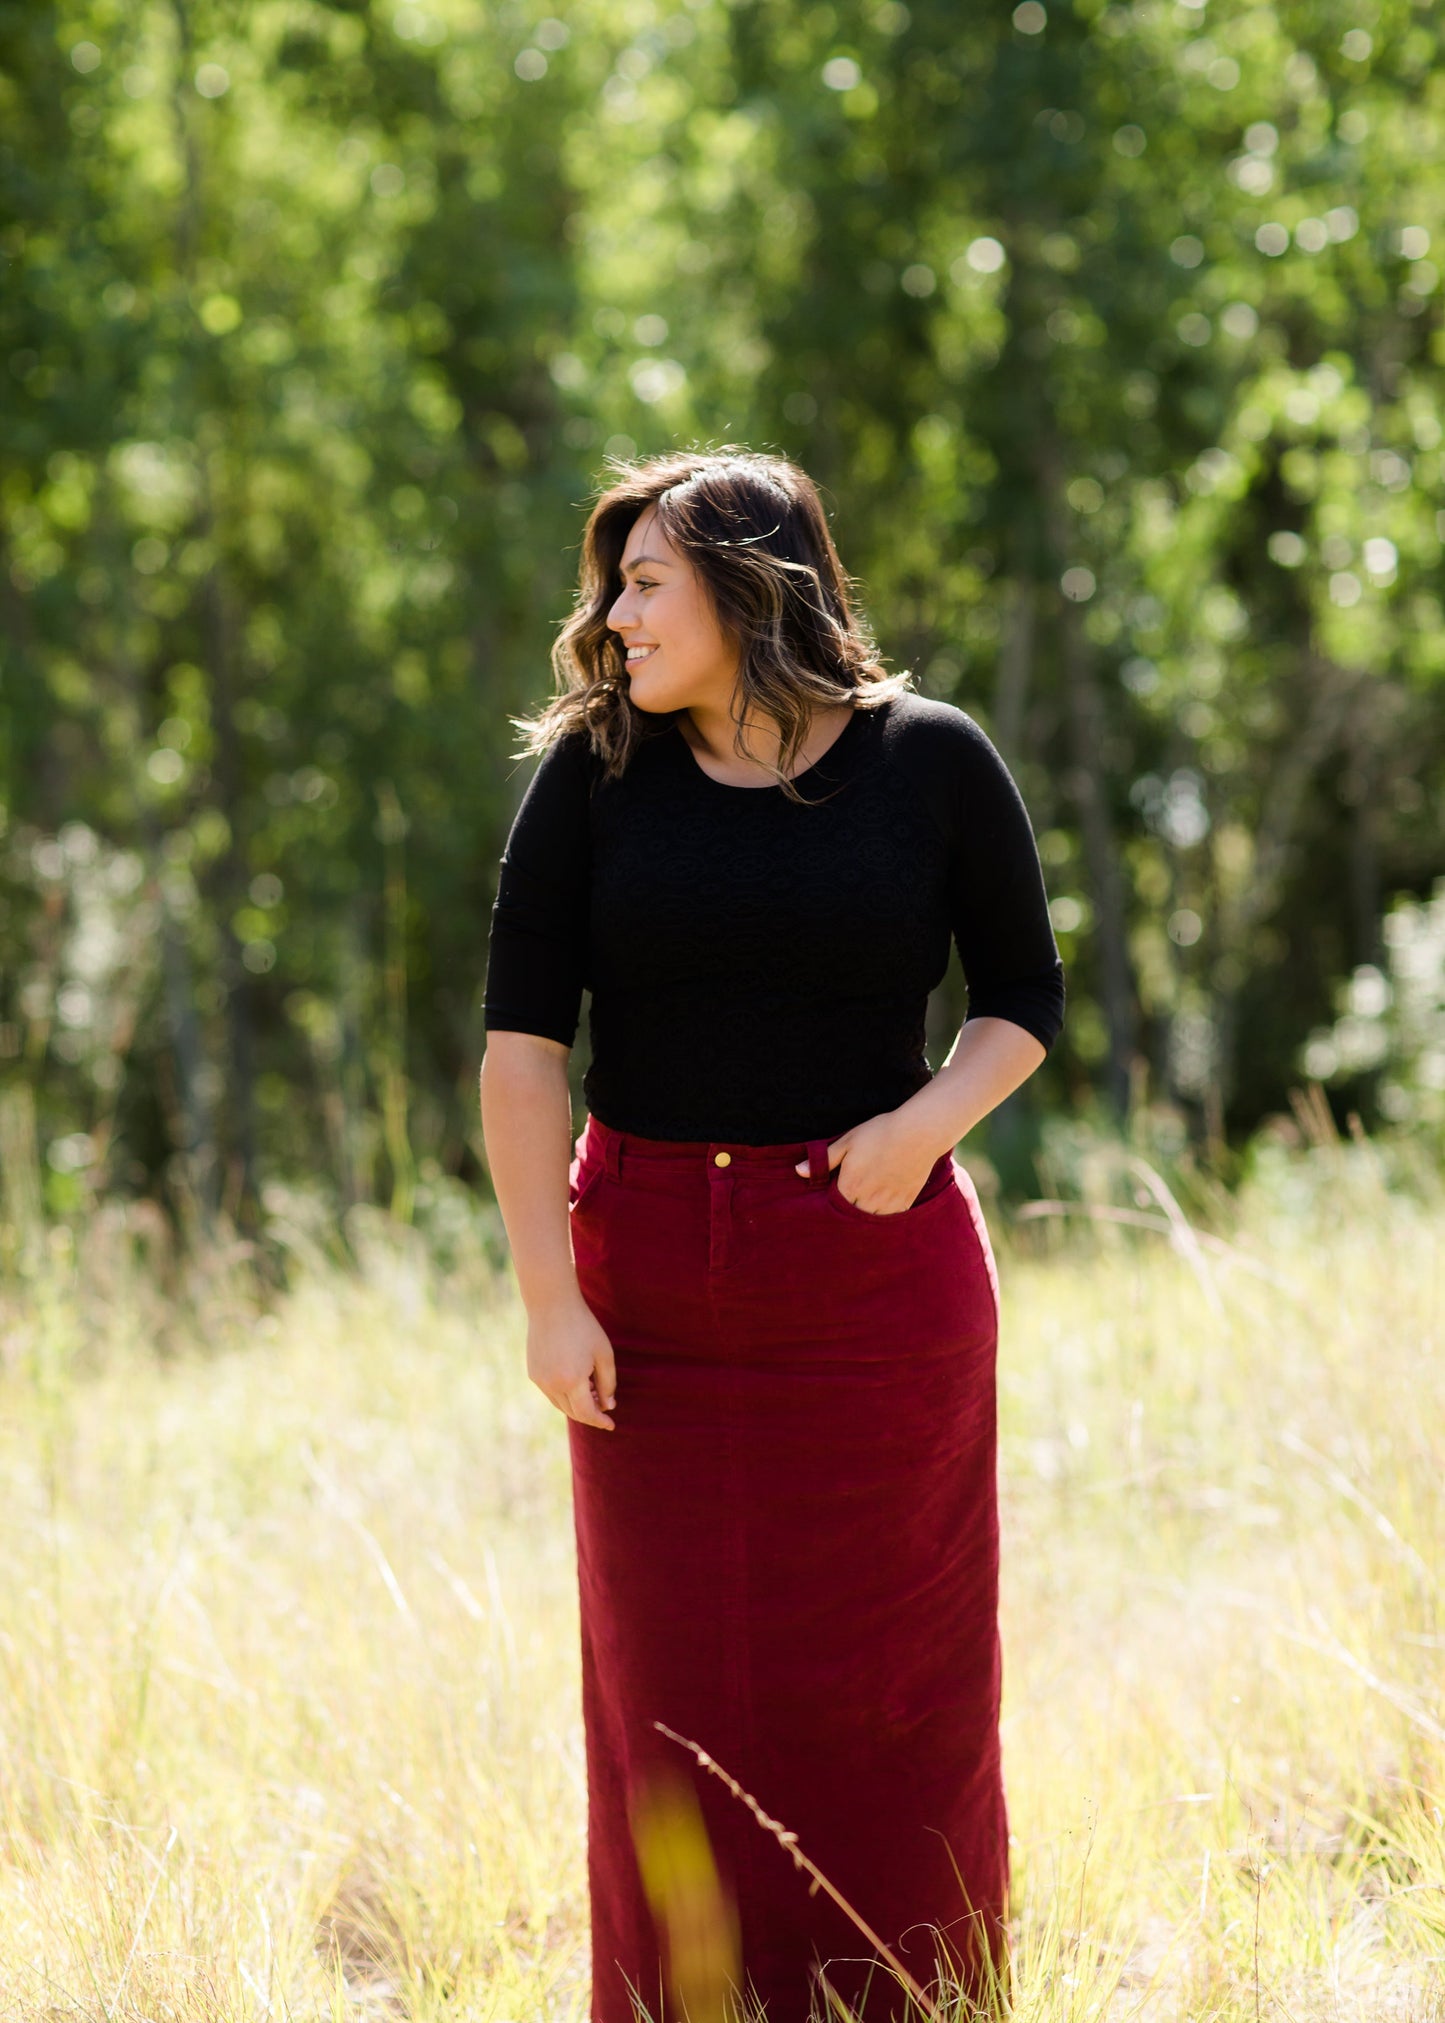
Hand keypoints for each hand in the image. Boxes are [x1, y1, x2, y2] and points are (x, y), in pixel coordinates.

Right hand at [526, 1298, 617, 1430]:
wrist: (551, 1305)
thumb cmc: (583, 1327)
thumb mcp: (603, 1354)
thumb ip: (608, 1383)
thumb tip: (607, 1405)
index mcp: (572, 1380)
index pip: (587, 1413)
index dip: (600, 1421)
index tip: (611, 1425)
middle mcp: (552, 1385)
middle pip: (573, 1412)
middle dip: (590, 1413)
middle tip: (604, 1405)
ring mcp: (540, 1380)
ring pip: (561, 1404)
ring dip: (577, 1405)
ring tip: (591, 1391)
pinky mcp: (533, 1373)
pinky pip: (551, 1392)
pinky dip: (565, 1394)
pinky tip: (576, 1381)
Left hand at [794, 1109, 943, 1215]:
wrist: (918, 1133)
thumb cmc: (880, 1133)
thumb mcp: (848, 1142)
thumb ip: (824, 1160)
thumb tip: (798, 1171)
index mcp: (851, 1186)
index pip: (833, 1206)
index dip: (830, 1203)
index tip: (831, 1196)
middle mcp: (868, 1199)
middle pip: (851, 1217)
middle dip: (846, 1212)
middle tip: (845, 1205)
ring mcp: (888, 1203)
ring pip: (870, 1220)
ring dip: (864, 1216)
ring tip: (862, 1206)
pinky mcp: (906, 1202)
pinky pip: (890, 1218)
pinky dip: (883, 1216)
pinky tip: (880, 1208)